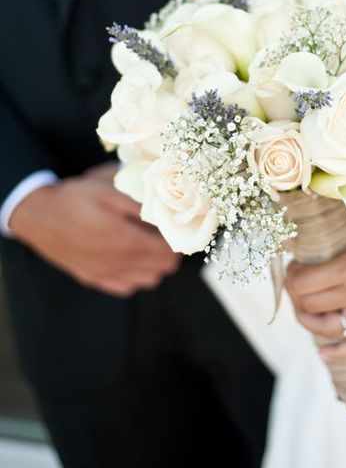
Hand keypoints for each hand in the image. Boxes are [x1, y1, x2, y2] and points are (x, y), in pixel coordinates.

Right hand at [9, 162, 180, 296]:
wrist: (37, 216)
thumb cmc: (75, 198)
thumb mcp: (108, 189)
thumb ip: (139, 202)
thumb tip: (167, 209)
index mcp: (124, 239)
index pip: (169, 252)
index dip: (178, 239)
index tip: (177, 225)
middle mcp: (117, 263)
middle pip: (163, 268)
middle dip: (170, 250)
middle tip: (165, 232)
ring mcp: (104, 275)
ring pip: (148, 280)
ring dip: (155, 264)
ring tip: (149, 243)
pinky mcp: (93, 279)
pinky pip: (126, 287)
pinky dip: (135, 275)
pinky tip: (130, 257)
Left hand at [286, 191, 345, 360]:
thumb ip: (337, 227)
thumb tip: (310, 226)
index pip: (303, 286)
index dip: (291, 275)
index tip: (294, 262)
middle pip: (311, 308)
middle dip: (296, 292)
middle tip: (297, 274)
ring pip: (329, 327)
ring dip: (311, 315)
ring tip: (305, 297)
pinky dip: (340, 351)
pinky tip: (323, 353)